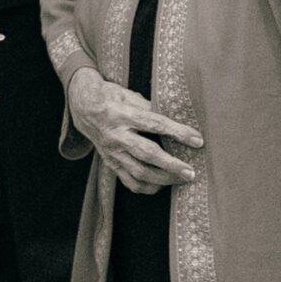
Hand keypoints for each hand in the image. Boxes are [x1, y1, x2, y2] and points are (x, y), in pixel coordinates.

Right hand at [68, 67, 201, 195]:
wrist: (83, 107)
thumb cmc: (111, 97)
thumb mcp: (129, 94)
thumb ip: (150, 107)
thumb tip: (176, 118)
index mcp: (123, 114)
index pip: (156, 124)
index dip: (178, 132)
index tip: (197, 140)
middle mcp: (117, 136)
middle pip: (148, 154)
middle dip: (172, 165)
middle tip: (191, 172)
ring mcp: (113, 152)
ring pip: (139, 172)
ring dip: (163, 179)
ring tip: (182, 180)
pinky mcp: (110, 163)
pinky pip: (129, 181)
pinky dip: (146, 187)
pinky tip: (161, 186)